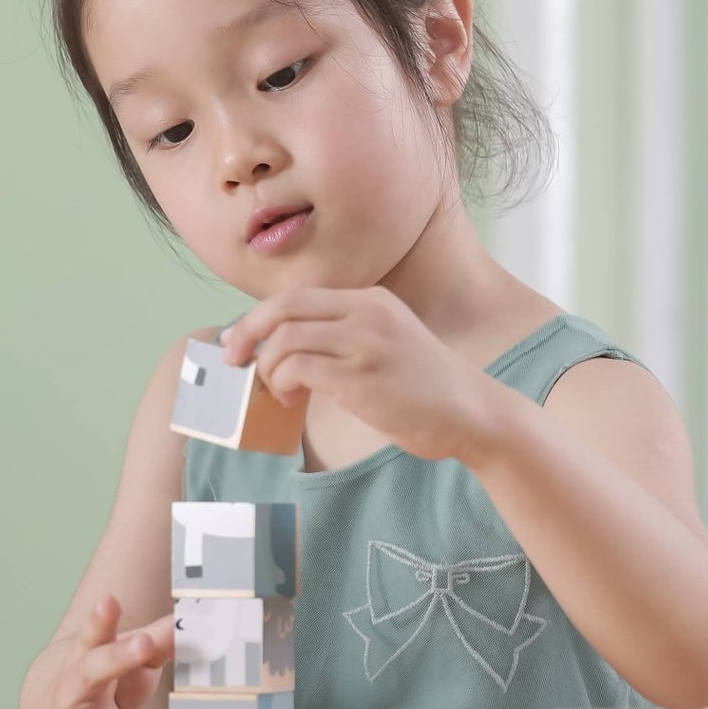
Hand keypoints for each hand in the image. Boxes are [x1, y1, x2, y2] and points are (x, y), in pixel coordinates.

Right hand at [42, 594, 174, 708]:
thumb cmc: (102, 688)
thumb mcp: (130, 665)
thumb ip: (155, 645)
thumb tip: (186, 621)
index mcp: (84, 662)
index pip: (91, 638)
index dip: (100, 621)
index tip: (110, 601)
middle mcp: (68, 693)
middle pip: (83, 673)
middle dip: (111, 659)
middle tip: (141, 643)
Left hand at [219, 286, 497, 462]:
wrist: (472, 412)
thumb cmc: (424, 387)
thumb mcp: (387, 341)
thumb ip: (345, 336)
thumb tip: (285, 348)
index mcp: (370, 300)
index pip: (297, 296)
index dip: (258, 317)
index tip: (239, 341)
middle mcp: (367, 313)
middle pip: (283, 308)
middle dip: (247, 333)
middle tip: (234, 361)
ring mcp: (366, 343)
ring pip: (285, 339)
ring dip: (267, 368)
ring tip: (276, 390)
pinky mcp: (363, 378)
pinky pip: (299, 369)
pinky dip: (283, 383)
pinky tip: (290, 399)